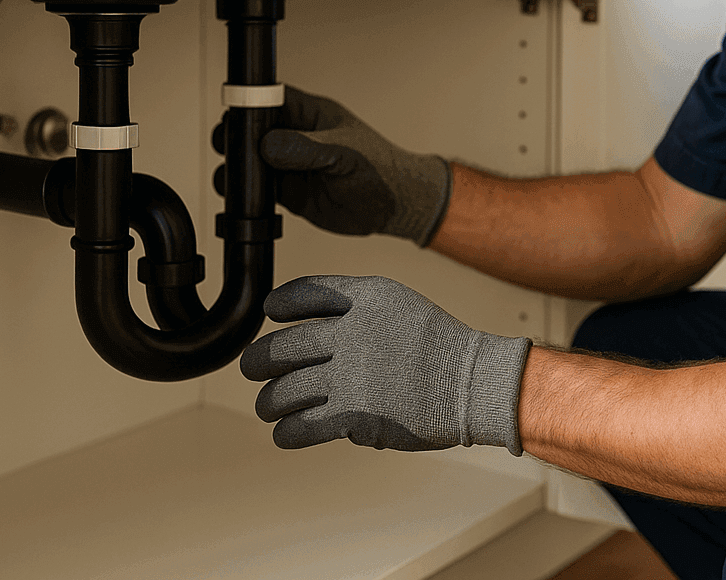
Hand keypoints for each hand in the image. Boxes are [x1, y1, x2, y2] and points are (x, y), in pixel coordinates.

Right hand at [215, 86, 451, 245]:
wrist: (393, 208)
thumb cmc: (381, 169)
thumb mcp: (344, 154)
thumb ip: (306, 149)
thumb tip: (269, 145)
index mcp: (310, 115)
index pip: (269, 100)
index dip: (248, 105)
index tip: (233, 118)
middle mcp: (296, 137)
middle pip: (251, 130)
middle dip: (234, 137)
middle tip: (227, 149)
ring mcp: (290, 164)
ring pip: (250, 161)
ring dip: (237, 168)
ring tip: (233, 177)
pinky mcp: (289, 191)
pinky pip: (258, 189)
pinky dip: (246, 193)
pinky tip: (244, 197)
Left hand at [240, 275, 532, 453]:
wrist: (473, 384)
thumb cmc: (438, 347)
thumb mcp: (399, 306)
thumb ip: (356, 310)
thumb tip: (307, 329)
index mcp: (367, 299)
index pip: (307, 292)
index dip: (280, 304)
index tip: (270, 314)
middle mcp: (354, 332)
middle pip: (282, 347)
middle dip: (258, 361)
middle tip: (252, 368)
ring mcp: (352, 374)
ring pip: (284, 391)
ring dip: (269, 402)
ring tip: (267, 407)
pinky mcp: (353, 414)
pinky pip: (301, 426)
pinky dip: (287, 432)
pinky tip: (285, 433)